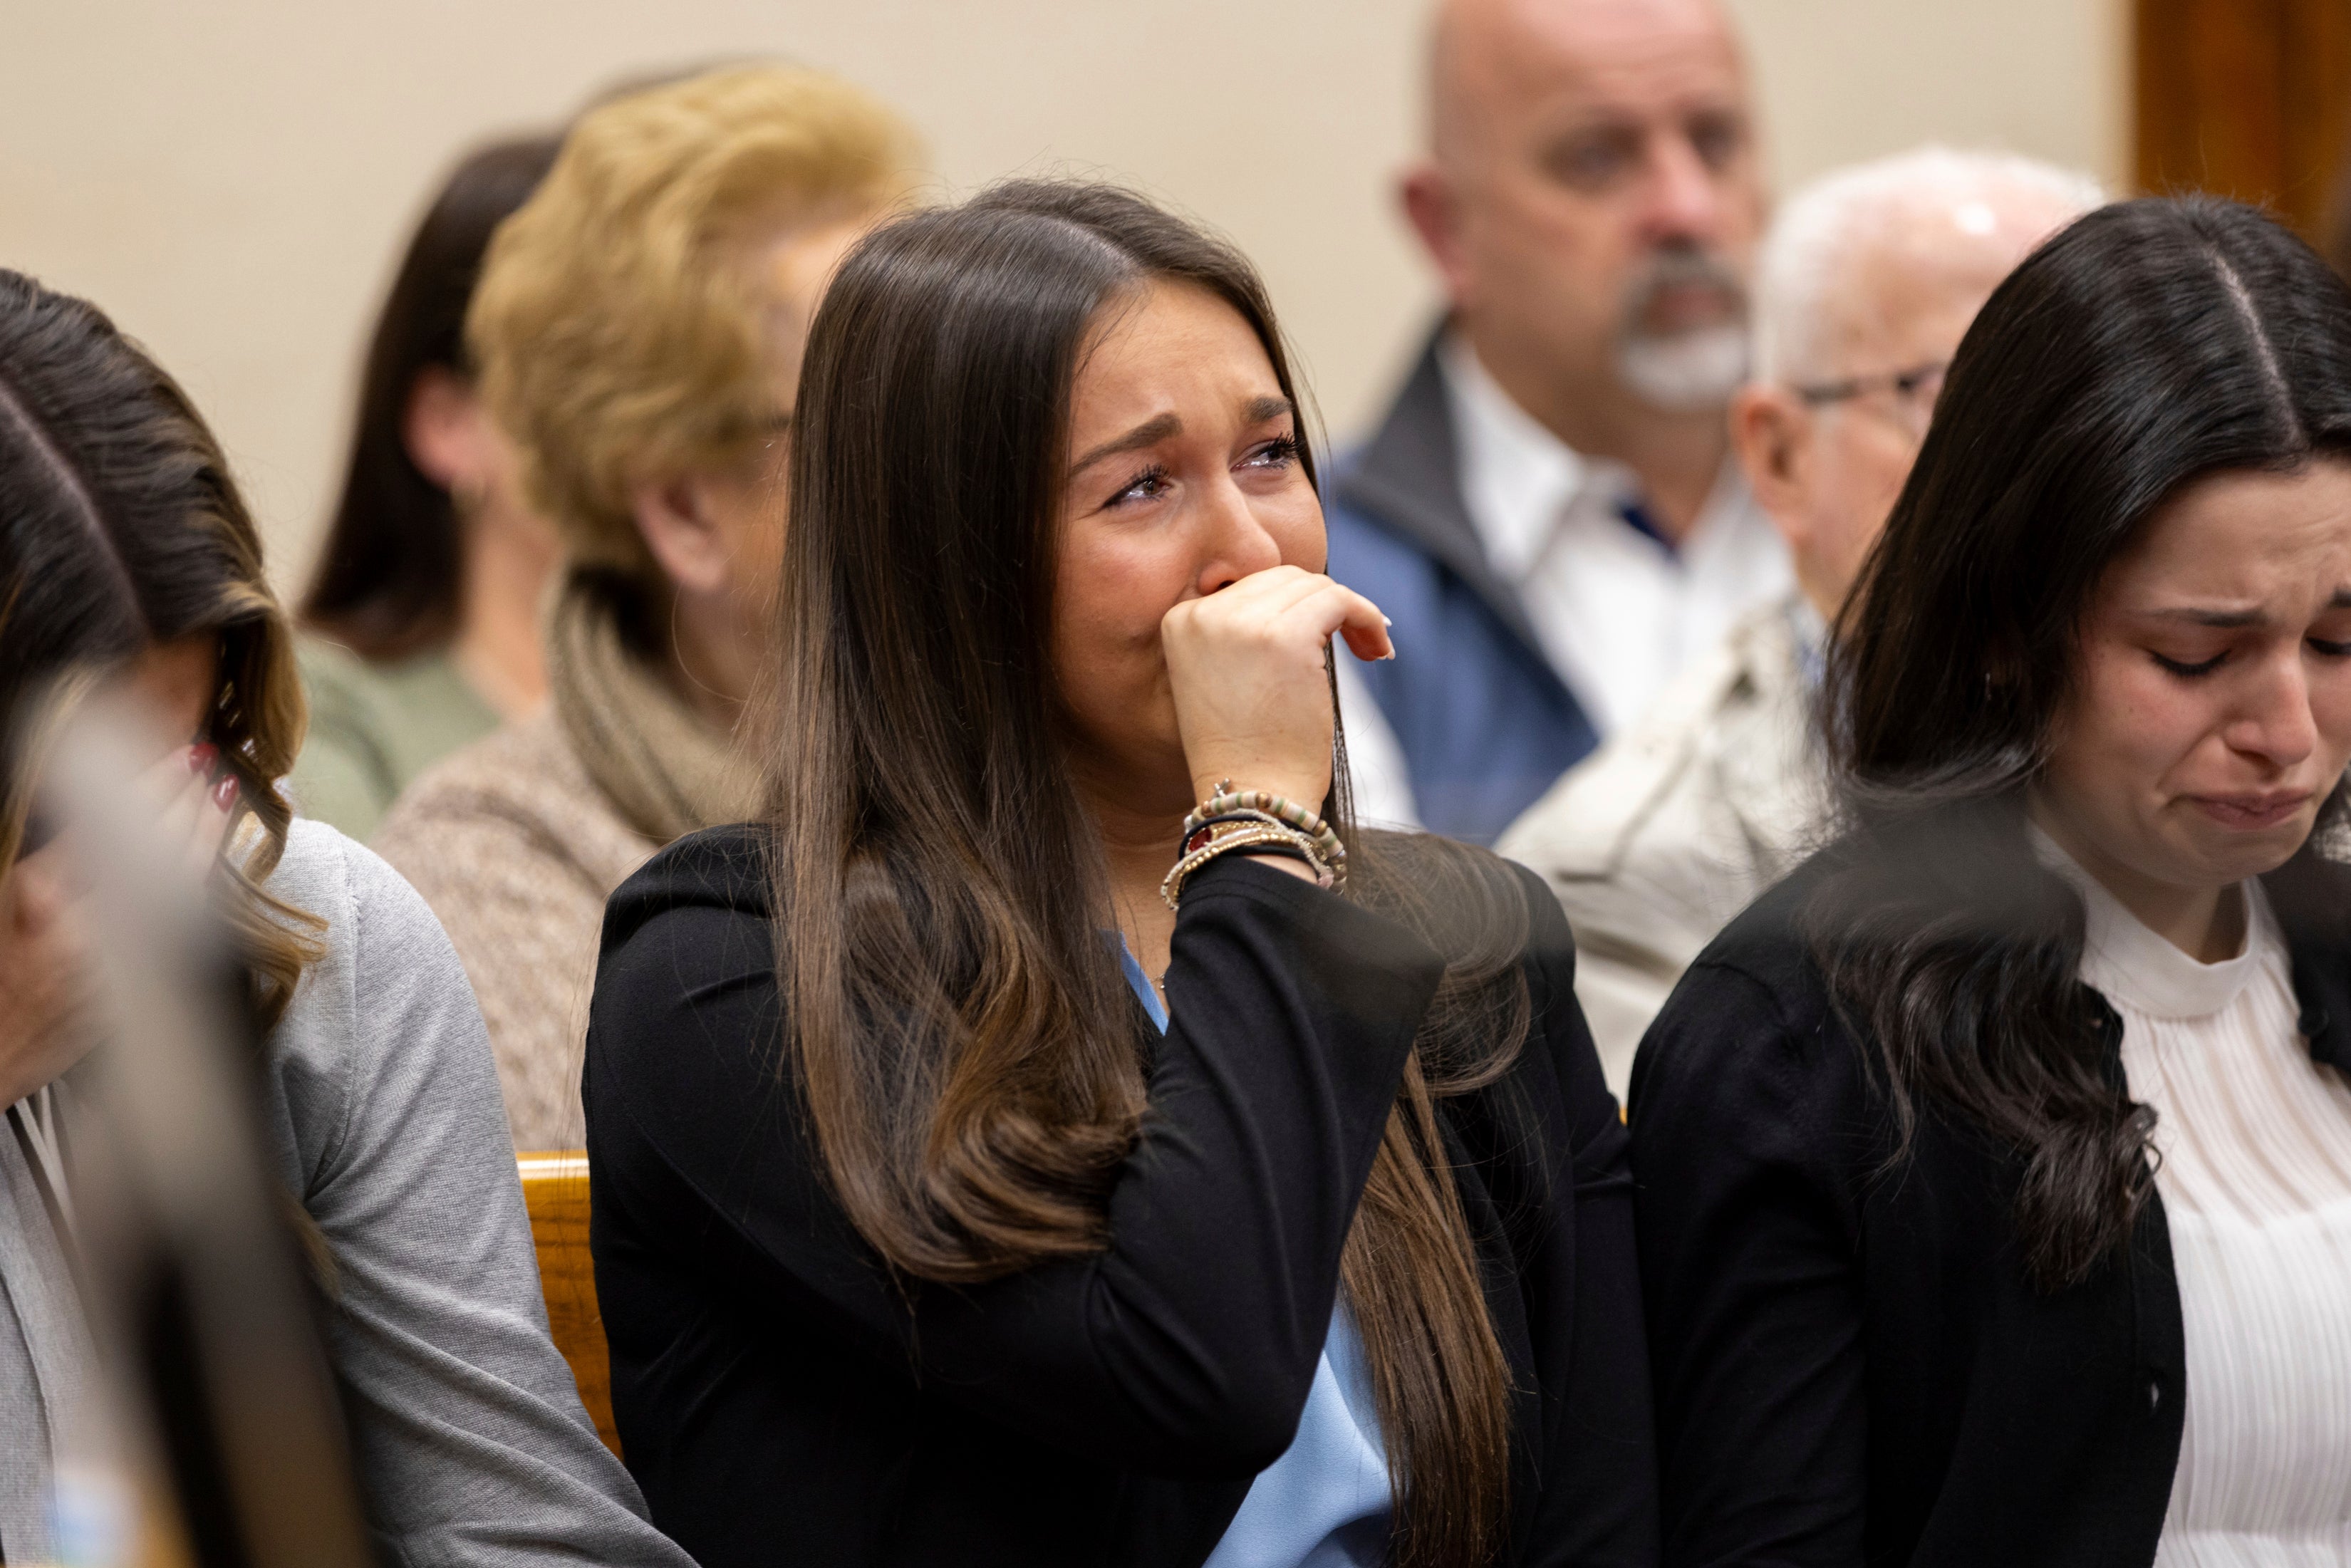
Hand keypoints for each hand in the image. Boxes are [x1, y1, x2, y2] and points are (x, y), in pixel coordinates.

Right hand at [0, 745, 237, 1107]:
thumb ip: (47, 854)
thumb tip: (89, 804)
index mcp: (40, 895)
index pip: (113, 822)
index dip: (154, 783)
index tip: (182, 754)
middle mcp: (89, 926)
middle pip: (158, 848)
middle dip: (187, 801)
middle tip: (211, 763)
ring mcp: (124, 959)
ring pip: (181, 885)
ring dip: (204, 836)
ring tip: (221, 798)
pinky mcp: (143, 989)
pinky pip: (181, 925)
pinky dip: (197, 883)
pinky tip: (207, 858)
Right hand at [1160, 565, 1392, 809]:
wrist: (1253, 798)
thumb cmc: (1248, 751)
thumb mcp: (1225, 676)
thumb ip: (1245, 629)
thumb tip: (1306, 591)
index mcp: (1181, 620)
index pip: (1249, 585)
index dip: (1291, 606)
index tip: (1320, 634)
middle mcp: (1204, 613)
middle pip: (1282, 579)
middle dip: (1323, 605)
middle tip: (1354, 645)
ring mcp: (1242, 622)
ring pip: (1314, 586)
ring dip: (1351, 612)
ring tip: (1370, 650)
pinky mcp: (1286, 636)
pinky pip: (1339, 599)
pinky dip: (1367, 617)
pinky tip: (1377, 649)